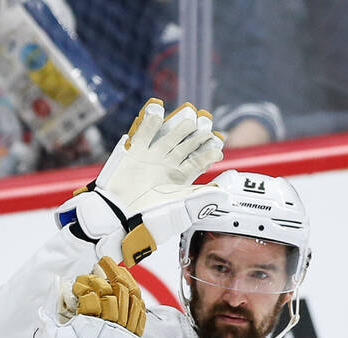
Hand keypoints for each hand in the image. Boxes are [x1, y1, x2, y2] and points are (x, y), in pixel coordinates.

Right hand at [55, 98, 223, 265]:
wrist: (120, 219)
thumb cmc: (151, 218)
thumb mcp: (182, 209)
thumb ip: (205, 197)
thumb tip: (227, 188)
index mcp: (180, 180)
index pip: (199, 161)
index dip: (208, 152)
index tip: (217, 146)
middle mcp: (167, 167)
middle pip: (186, 145)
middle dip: (198, 134)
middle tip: (206, 123)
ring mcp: (151, 158)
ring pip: (169, 136)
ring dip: (180, 126)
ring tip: (190, 118)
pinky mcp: (133, 153)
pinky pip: (144, 132)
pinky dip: (151, 120)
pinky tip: (159, 110)